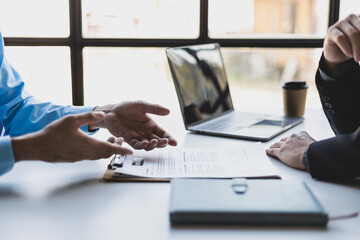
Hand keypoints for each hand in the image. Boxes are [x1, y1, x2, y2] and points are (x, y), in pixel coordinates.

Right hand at [12, 112, 132, 161]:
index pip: (110, 149)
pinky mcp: (75, 158)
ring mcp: (81, 157)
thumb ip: (89, 117)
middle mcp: (87, 154)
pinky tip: (95, 144)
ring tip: (110, 140)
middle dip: (115, 147)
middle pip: (106, 153)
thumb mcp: (72, 120)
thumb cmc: (54, 134)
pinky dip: (98, 151)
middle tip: (120, 141)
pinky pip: (91, 156)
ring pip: (99, 155)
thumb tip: (103, 115)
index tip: (130, 152)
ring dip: (107, 149)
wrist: (39, 147)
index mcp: (89, 145)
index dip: (122, 150)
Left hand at [90, 100, 176, 150]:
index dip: (169, 138)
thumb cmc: (126, 107)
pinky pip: (136, 145)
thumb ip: (154, 108)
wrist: (112, 111)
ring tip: (155, 141)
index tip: (174, 142)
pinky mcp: (128, 139)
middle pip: (157, 141)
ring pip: (148, 145)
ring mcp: (137, 137)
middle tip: (165, 142)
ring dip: (152, 145)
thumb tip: (168, 111)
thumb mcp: (142, 105)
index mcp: (150, 125)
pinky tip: (145, 144)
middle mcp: (145, 132)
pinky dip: (141, 146)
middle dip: (162, 143)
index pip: (162, 133)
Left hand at [265, 131, 315, 169]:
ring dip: (273, 146)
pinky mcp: (280, 152)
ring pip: (276, 144)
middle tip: (278, 145)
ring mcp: (285, 145)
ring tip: (271, 147)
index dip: (289, 140)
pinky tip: (267, 152)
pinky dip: (269, 151)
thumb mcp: (315, 144)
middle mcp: (291, 138)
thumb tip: (311, 149)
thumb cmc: (316, 152)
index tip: (288, 141)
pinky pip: (272, 151)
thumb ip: (309, 144)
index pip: (292, 136)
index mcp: (300, 134)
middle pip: (283, 140)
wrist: (311, 155)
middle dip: (281, 143)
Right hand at [324, 14, 359, 69]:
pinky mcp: (331, 31)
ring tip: (357, 58)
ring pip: (353, 34)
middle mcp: (352, 17)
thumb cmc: (352, 47)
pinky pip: (340, 38)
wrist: (336, 55)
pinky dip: (346, 48)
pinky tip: (349, 54)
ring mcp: (340, 23)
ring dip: (357, 48)